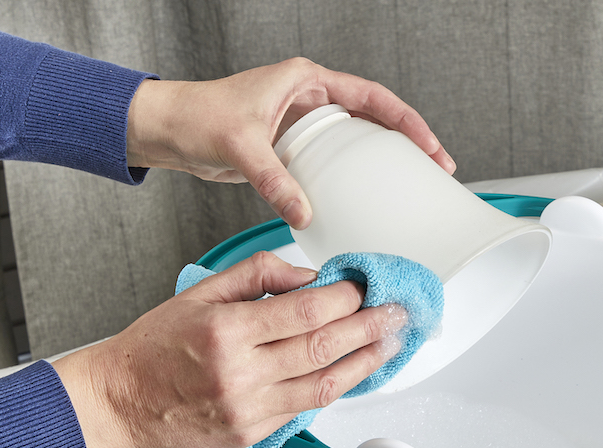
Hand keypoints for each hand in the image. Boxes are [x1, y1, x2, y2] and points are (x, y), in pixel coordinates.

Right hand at [52, 252, 406, 447]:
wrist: (120, 399)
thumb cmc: (156, 343)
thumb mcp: (200, 292)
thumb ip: (257, 276)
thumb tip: (309, 277)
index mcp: (226, 332)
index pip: (304, 312)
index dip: (343, 299)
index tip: (364, 287)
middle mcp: (241, 374)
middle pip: (323, 347)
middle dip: (368, 328)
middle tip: (397, 312)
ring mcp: (248, 408)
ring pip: (324, 385)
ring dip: (365, 362)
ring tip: (391, 343)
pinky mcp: (251, 432)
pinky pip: (305, 407)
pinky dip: (335, 385)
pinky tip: (355, 369)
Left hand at [125, 58, 456, 228]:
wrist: (167, 129)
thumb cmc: (196, 118)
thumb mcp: (241, 147)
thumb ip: (274, 180)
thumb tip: (304, 212)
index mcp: (306, 80)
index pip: (372, 97)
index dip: (407, 122)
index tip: (430, 147)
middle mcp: (310, 97)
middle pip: (375, 117)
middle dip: (408, 142)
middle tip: (435, 169)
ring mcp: (303, 122)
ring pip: (358, 140)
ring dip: (385, 161)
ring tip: (411, 185)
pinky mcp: (293, 147)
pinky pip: (334, 161)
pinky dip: (354, 177)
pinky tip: (364, 198)